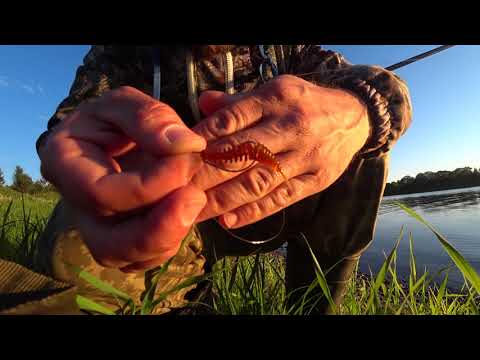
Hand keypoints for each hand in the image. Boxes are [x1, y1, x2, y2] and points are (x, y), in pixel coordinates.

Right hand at [39, 86, 206, 271]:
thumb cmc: (114, 119)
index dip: (151, 183)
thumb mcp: (125, 103)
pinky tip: (185, 214)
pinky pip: (140, 260)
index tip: (190, 156)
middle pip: (107, 243)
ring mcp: (95, 228)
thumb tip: (186, 145)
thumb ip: (150, 117)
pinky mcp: (118, 240)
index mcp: (64, 164)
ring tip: (195, 201)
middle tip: (196, 196)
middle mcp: (74, 205)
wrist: (116, 138)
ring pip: (124, 259)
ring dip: (166, 239)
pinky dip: (167, 244)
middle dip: (158, 229)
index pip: (100, 193)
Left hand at [192, 75, 369, 228]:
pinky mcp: (316, 180)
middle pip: (241, 153)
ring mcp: (306, 156)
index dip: (201, 140)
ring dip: (223, 198)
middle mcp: (291, 126)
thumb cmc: (304, 102)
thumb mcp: (275, 90)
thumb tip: (202, 103)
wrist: (355, 116)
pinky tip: (227, 221)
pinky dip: (254, 212)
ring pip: (259, 180)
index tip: (175, 158)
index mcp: (276, 98)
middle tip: (175, 190)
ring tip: (194, 211)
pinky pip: (282, 199)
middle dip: (205, 173)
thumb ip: (238, 102)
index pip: (231, 120)